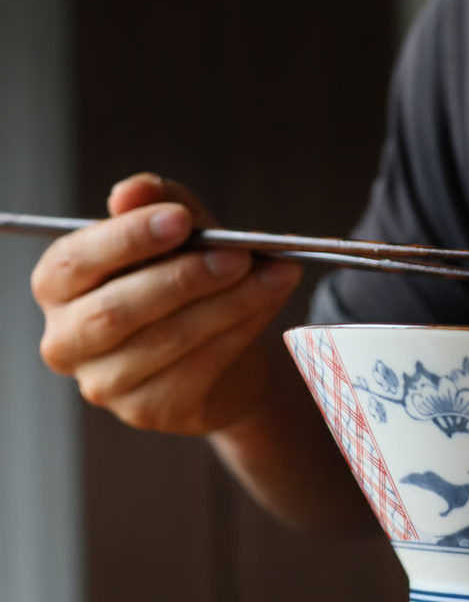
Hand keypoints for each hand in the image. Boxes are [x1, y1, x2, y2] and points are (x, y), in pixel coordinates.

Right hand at [32, 172, 302, 433]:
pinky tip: (269, 304)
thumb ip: (159, 206)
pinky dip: (241, 330)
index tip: (180, 220)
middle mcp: (67, 341)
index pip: (76, 263)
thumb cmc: (187, 286)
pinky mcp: (150, 410)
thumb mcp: (177, 237)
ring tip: (276, 275)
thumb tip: (132, 192)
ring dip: (230, 303)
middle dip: (186, 277)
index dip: (127, 239)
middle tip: (241, 255)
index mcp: (58, 288)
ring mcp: (106, 384)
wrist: (219, 361)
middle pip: (119, 310)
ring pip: (168, 339)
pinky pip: (200, 367)